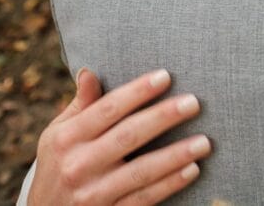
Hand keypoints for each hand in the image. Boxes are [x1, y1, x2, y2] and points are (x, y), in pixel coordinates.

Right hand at [28, 68, 210, 204]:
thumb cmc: (60, 164)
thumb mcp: (58, 135)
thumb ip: (81, 105)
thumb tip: (90, 71)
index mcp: (67, 138)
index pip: (107, 109)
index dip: (136, 92)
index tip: (165, 76)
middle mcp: (79, 165)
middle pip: (128, 136)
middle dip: (163, 118)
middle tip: (193, 103)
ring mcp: (93, 193)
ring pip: (140, 171)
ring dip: (175, 156)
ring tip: (204, 142)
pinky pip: (143, 198)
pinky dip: (169, 184)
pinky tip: (192, 169)